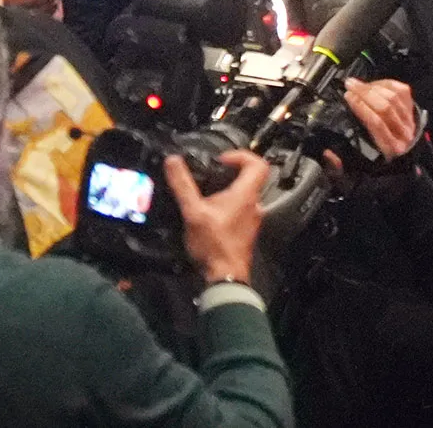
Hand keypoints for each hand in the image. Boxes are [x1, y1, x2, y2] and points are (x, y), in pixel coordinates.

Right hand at [167, 149, 271, 284]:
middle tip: (213, 174)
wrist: (225, 276)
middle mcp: (253, 205)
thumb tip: (174, 162)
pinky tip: (210, 216)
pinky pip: (241, 211)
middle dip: (231, 173)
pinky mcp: (246, 231)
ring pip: (245, 196)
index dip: (241, 155)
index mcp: (245, 195)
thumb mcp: (193, 212)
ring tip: (208, 195)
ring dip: (229, 191)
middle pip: (251, 178)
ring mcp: (252, 219)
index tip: (222, 160)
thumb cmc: (214, 246)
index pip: (258, 163)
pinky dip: (228, 207)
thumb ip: (183, 185)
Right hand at [343, 76, 417, 159]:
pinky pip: (401, 91)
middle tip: (350, 85)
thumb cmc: (378, 160)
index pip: (376, 123)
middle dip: (365, 93)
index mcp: (389, 150)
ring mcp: (409, 121)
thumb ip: (341, 164)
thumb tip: (328, 153)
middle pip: (385, 107)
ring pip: (393, 97)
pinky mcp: (412, 109)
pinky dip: (386, 84)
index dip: (361, 106)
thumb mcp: (357, 166)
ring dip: (373, 86)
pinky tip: (373, 83)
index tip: (348, 96)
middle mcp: (403, 135)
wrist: (403, 156)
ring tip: (358, 83)